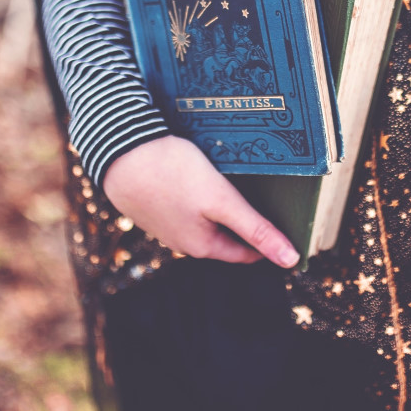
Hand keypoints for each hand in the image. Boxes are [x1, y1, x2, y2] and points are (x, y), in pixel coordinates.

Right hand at [102, 135, 300, 266]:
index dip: (268, 238)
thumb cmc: (172, 173)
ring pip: (205, 219)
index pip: (247, 252)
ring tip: (237, 179)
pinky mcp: (154, 205)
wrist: (119, 150)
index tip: (287, 219)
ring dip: (221, 205)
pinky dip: (199, 194)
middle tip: (267, 194)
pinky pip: (186, 204)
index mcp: (202, 246)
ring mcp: (166, 224)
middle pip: (226, 235)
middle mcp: (182, 242)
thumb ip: (256, 229)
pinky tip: (203, 173)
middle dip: (245, 219)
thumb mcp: (222, 200)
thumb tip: (291, 260)